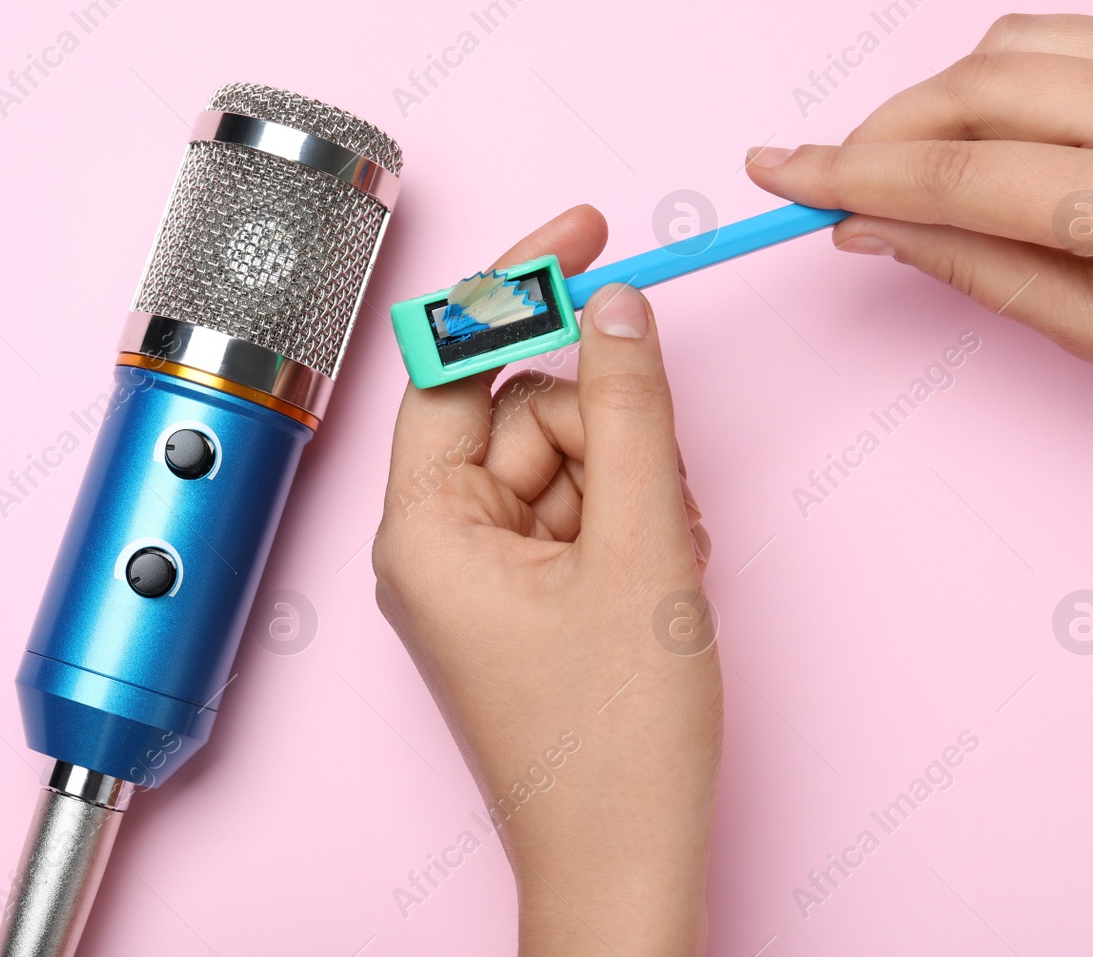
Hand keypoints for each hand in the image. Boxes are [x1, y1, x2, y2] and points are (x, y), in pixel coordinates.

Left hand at [372, 206, 721, 955]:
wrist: (630, 863)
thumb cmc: (617, 744)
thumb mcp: (643, 548)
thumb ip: (633, 410)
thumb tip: (615, 305)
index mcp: (426, 527)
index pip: (455, 361)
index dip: (517, 287)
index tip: (584, 228)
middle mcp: (437, 544)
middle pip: (526, 412)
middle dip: (610, 430)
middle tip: (662, 496)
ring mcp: (482, 575)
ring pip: (564, 461)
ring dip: (631, 482)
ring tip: (666, 561)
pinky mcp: (523, 598)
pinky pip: (575, 512)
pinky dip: (629, 521)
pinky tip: (662, 574)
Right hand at [745, 12, 1092, 422]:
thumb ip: (980, 272)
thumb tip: (874, 227)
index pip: (958, 173)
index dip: (849, 172)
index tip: (779, 172)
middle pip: (974, 85)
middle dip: (881, 130)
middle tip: (830, 177)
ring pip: (1013, 42)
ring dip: (937, 95)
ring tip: (908, 160)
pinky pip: (1071, 34)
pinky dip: (1002, 71)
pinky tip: (985, 127)